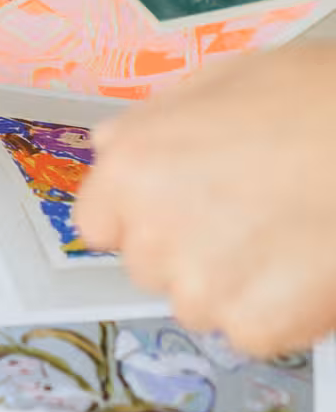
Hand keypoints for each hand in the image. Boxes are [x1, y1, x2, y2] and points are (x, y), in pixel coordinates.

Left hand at [75, 45, 335, 356]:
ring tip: (286, 237)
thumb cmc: (317, 99)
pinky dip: (278, 311)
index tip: (175, 207)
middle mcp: (152, 235)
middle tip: (249, 216)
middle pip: (149, 266)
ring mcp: (202, 289)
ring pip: (198, 304)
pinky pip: (251, 331)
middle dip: (187, 249)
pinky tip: (308, 267)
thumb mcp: (223, 80)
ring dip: (232, 284)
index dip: (137, 216)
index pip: (97, 223)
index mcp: (132, 169)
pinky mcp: (256, 328)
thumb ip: (155, 121)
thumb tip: (110, 146)